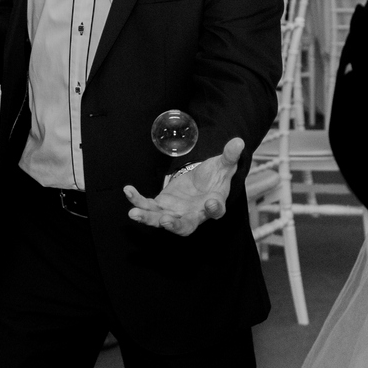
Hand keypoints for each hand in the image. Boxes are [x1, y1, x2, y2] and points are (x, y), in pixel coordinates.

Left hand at [124, 137, 244, 237]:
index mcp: (213, 205)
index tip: (211, 203)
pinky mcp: (161, 206)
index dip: (214, 208)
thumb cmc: (215, 176)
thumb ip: (230, 156)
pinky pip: (148, 207)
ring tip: (134, 213)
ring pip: (161, 221)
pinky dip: (137, 200)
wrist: (201, 182)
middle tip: (166, 221)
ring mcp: (175, 213)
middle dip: (175, 225)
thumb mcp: (224, 164)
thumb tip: (239, 141)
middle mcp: (194, 214)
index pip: (216, 210)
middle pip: (186, 226)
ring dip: (147, 218)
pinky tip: (128, 190)